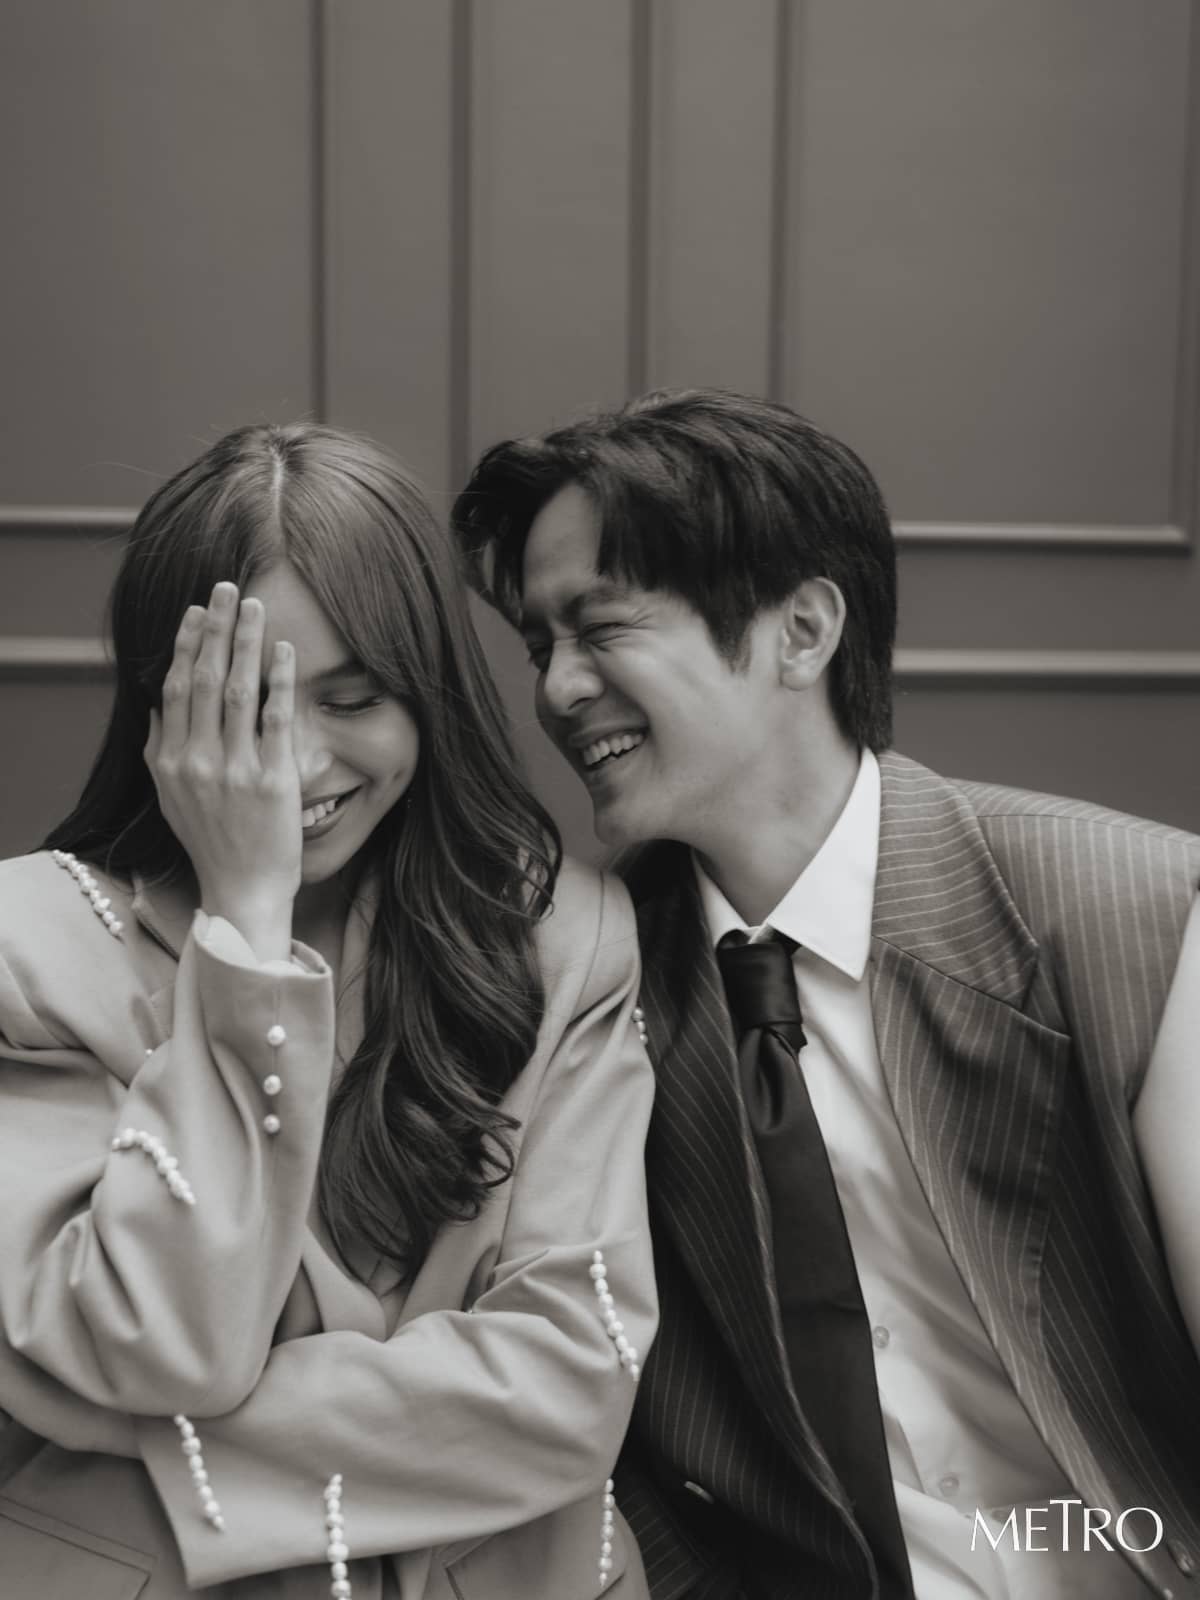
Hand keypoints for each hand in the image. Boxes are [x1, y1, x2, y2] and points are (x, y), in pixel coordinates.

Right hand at [145, 582, 300, 960]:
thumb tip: (158, 705)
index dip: (185, 644)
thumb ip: (162, 751)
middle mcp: (198, 762)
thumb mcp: (171, 798)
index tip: (197, 610)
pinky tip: (283, 651)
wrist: (243, 889)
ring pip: (237, 691)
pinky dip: (278, 681)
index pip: (175, 688)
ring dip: (246, 642)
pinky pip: (275, 720)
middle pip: (203, 679)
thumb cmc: (211, 842)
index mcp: (170, 762)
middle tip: (226, 588)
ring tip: (254, 607)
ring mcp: (235, 771)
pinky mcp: (273, 781)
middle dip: (215, 628)